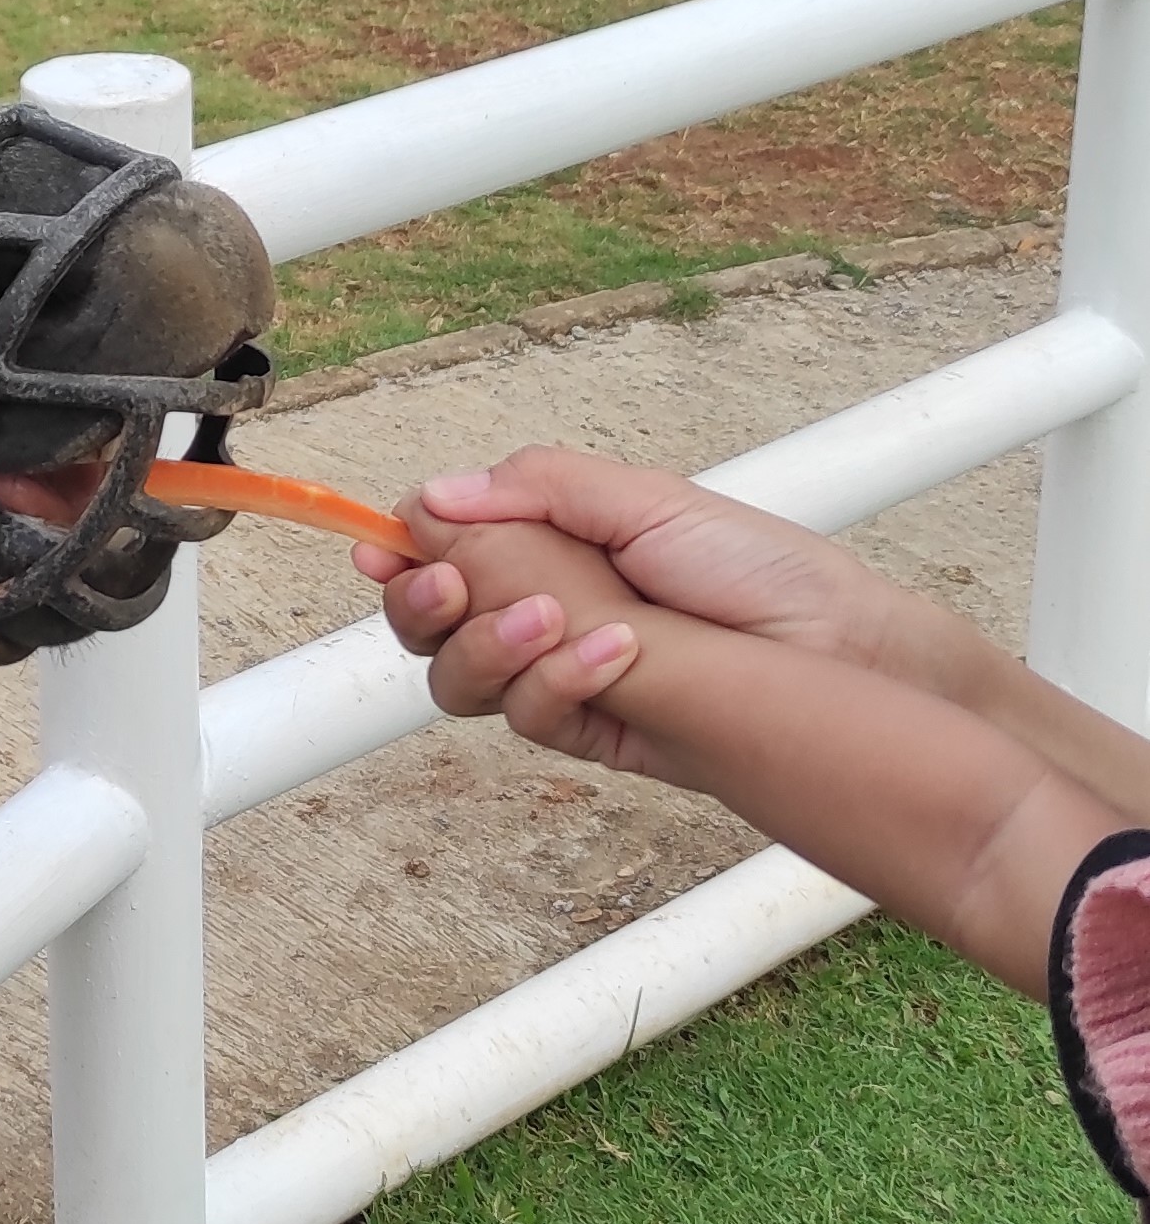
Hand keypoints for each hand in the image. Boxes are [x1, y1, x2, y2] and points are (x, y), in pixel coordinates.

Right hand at [361, 445, 983, 697]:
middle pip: (427, 626)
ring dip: (487, 646)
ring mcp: (559, 678)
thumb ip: (536, 490)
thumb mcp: (648, 500)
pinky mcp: (590, 733)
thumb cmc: (763, 570)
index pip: (440, 553)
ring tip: (550, 616)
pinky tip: (612, 652)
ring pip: (459, 681)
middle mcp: (539, 614)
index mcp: (546, 547)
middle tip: (453, 585)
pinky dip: (555, 682)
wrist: (842, 652)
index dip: (399, 555)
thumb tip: (431, 497)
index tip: (382, 549)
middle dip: (423, 605)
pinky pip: (527, 717)